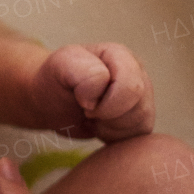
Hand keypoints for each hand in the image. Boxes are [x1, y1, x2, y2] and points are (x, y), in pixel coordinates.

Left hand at [30, 40, 153, 140]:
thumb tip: (101, 97)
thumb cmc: (56, 80)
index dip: (102, 102)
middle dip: (108, 117)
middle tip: (87, 111)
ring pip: (141, 123)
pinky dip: (115, 136)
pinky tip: (101, 125)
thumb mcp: (61, 66)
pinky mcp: (140, 118)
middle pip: (139, 108)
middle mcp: (137, 73)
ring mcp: (143, 96)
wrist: (51, 101)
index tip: (80, 99)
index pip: (129, 88)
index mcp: (121, 56)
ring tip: (93, 116)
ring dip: (111, 128)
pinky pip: (138, 135)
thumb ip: (85, 72)